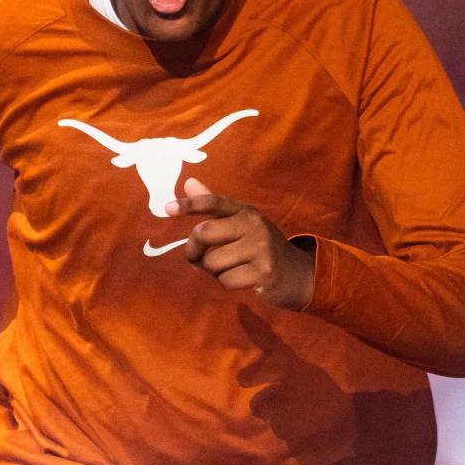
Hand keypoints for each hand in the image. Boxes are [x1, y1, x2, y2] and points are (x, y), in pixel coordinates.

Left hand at [165, 177, 314, 309]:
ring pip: (212, 262)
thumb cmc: (260, 247)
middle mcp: (254, 225)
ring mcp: (260, 248)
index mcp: (245, 211)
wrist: (297, 273)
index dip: (189, 204)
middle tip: (199, 259)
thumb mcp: (242, 223)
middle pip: (203, 234)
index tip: (167, 209)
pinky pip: (225, 280)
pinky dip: (226, 283)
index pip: (213, 202)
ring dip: (212, 271)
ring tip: (227, 268)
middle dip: (194, 251)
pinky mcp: (263, 272)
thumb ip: (214, 206)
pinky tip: (240, 279)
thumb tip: (188, 181)